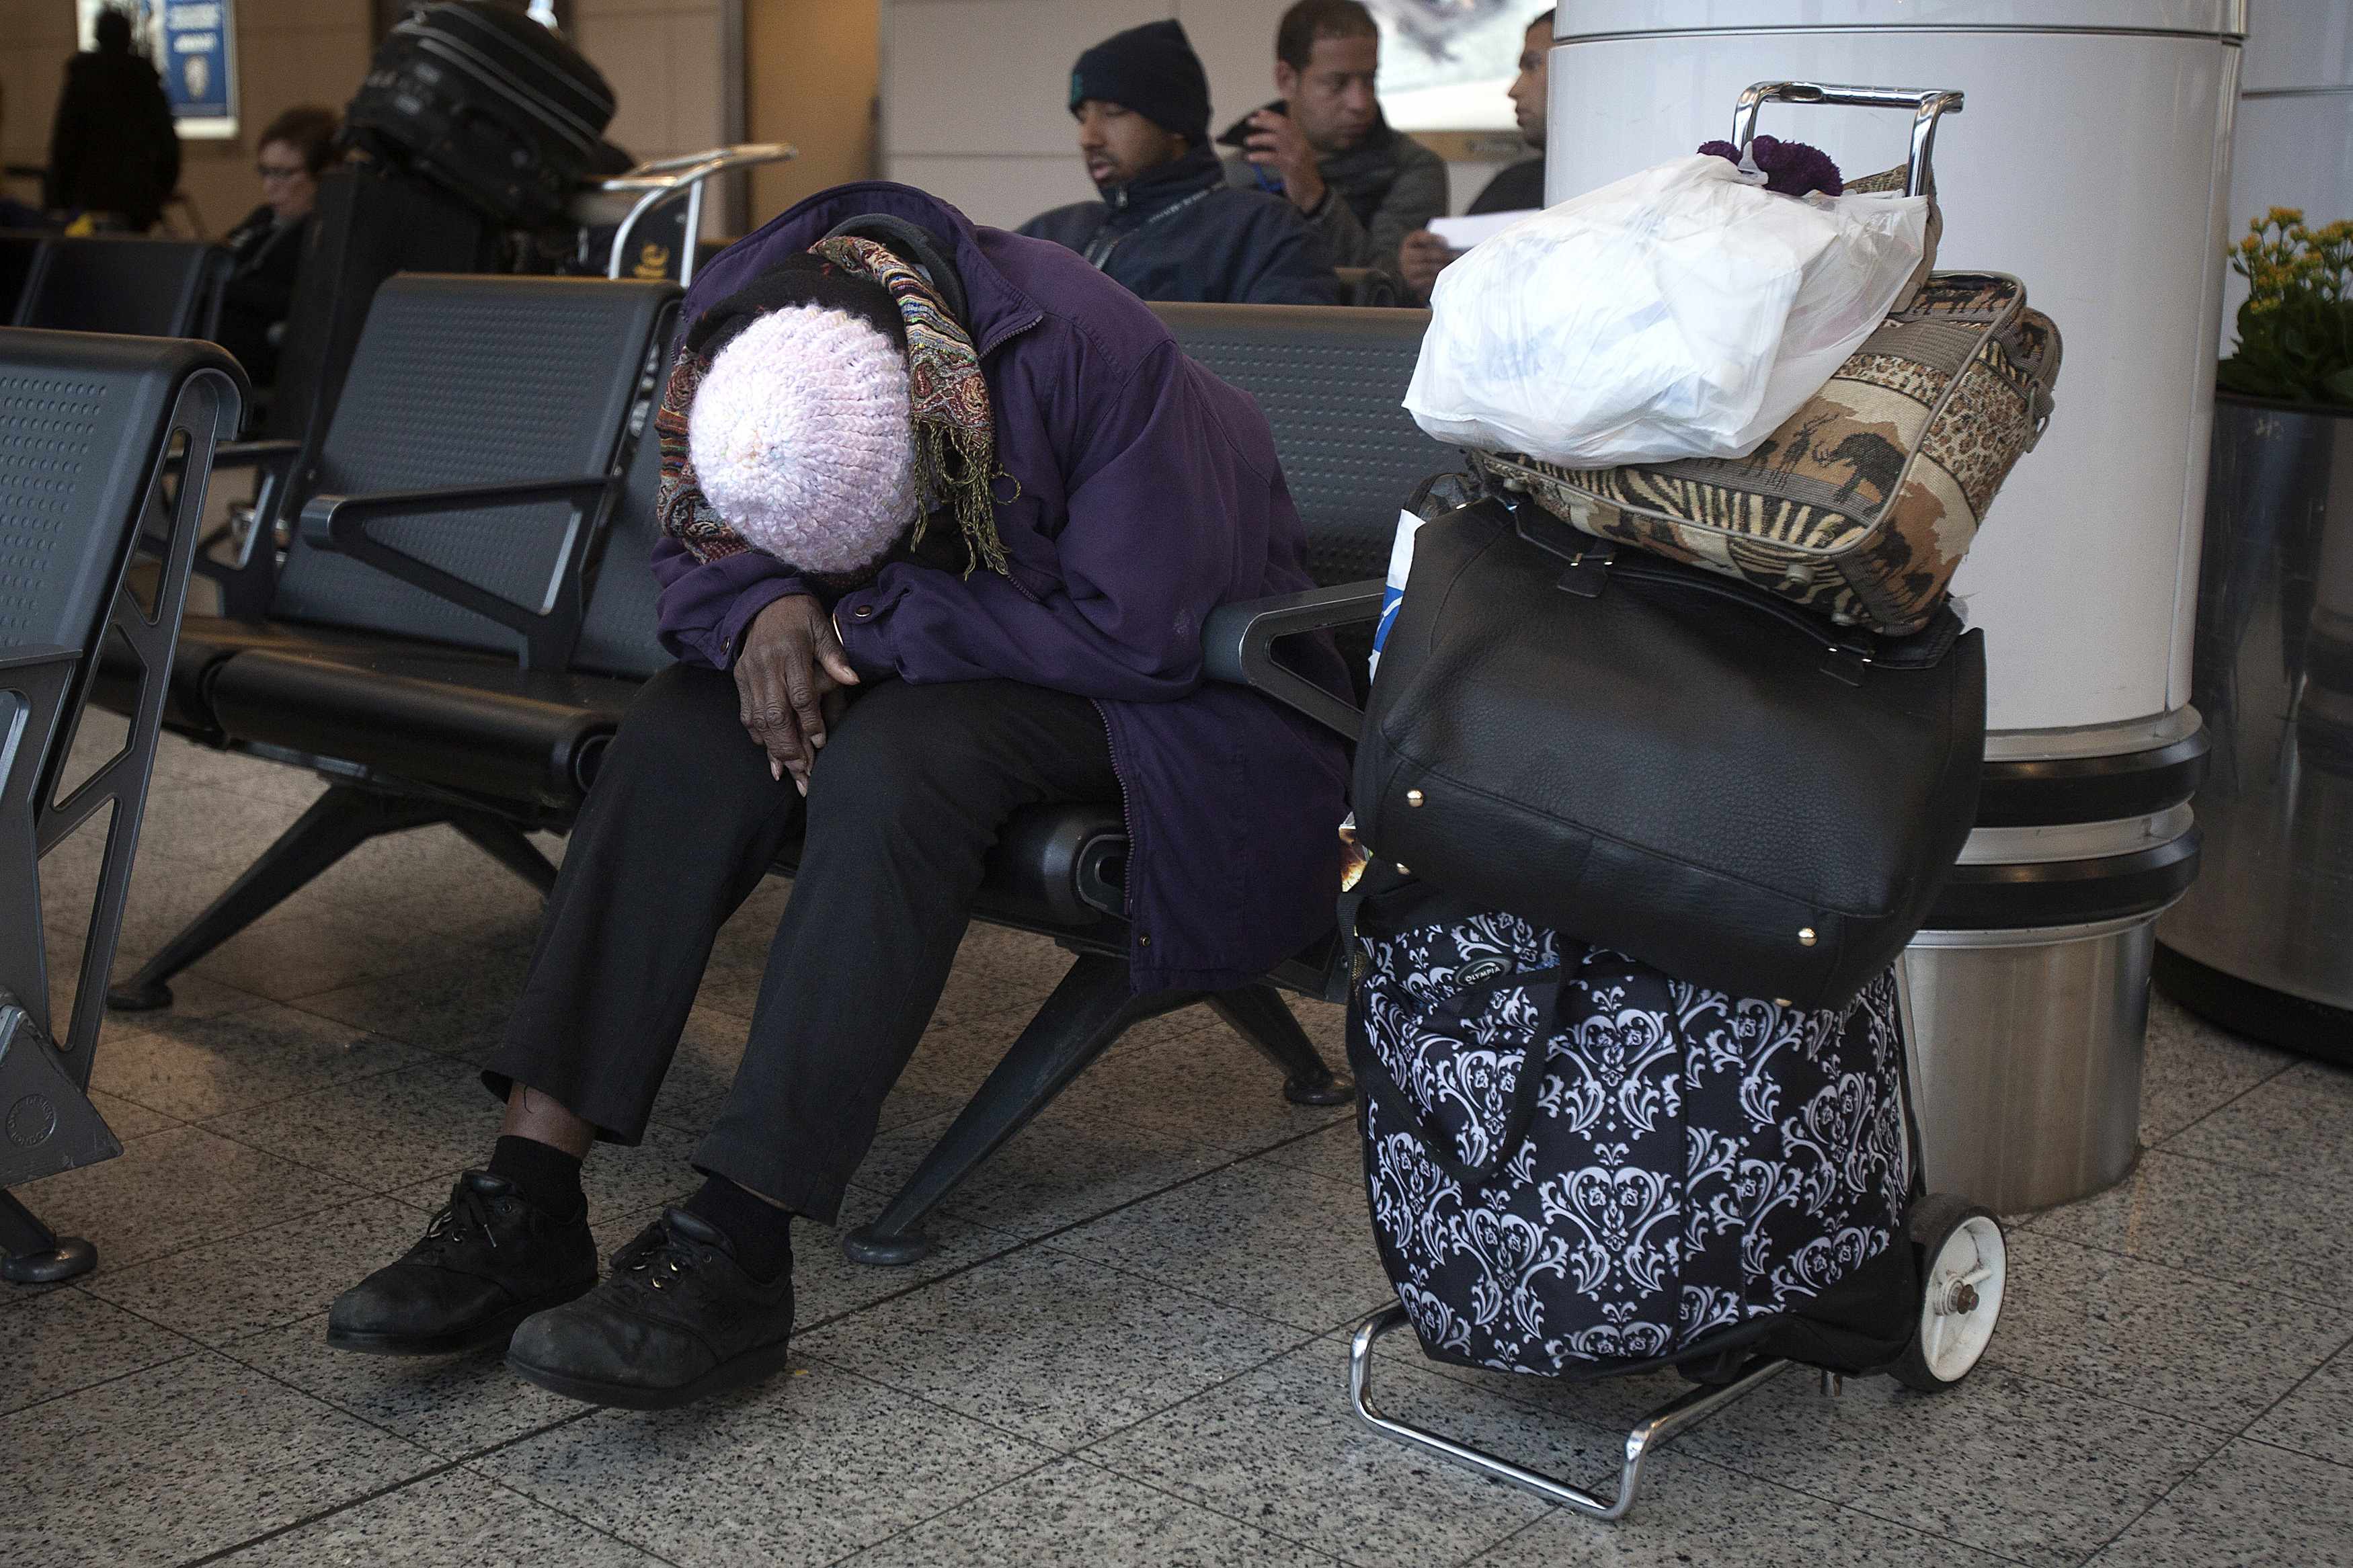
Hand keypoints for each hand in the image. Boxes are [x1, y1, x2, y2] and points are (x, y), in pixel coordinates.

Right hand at [733, 593, 858, 794]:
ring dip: (772, 745)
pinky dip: (756, 732)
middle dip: (788, 745)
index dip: (810, 722)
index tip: (821, 743)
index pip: (800, 695)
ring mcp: (749, 672)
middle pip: (775, 713)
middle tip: (802, 768)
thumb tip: (852, 679)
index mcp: (790, 651)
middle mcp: (766, 664)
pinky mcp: (739, 677)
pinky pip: (745, 711)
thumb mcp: (822, 628)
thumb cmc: (801, 616)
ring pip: (758, 717)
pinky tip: (766, 747)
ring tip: (786, 767)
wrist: (765, 600)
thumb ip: (835, 655)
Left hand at [1245, 109, 1325, 214]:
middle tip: (1250, 122)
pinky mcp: (1291, 168)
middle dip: (1265, 122)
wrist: (1311, 193)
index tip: (1259, 113)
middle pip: (1282, 126)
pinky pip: (1272, 158)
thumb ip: (1286, 144)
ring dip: (1259, 138)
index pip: (1286, 122)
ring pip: (1276, 140)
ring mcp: (1296, 155)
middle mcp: (1300, 144)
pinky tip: (1250, 157)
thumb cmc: (1300, 174)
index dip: (1272, 116)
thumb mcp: (1295, 155)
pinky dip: (1260, 156)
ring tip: (1248, 141)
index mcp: (1301, 140)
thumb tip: (1268, 134)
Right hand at [1396, 230, 1457, 298]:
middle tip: (1456, 255)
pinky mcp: (1413, 283)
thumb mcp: (1429, 244)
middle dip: (1442, 255)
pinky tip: (1448, 275)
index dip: (1433, 238)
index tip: (1446, 241)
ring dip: (1442, 266)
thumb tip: (1453, 245)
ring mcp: (1408, 270)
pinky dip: (1439, 277)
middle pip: (1425, 254)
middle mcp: (1405, 256)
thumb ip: (1437, 241)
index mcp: (1410, 242)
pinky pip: (1428, 280)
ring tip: (1454, 265)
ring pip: (1428, 268)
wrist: (1418, 272)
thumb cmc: (1427, 254)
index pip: (1419, 238)